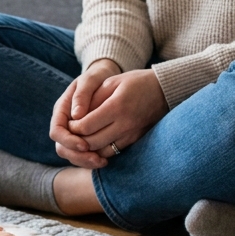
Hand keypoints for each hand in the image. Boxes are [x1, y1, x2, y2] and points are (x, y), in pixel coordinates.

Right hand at [50, 58, 121, 167]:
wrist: (106, 79)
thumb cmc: (97, 77)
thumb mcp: (90, 80)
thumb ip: (82, 95)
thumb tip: (76, 115)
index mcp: (62, 110)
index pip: (57, 131)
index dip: (68, 141)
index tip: (85, 145)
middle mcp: (65, 123)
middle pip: (62, 147)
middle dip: (77, 156)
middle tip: (97, 160)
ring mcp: (73, 132)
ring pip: (71, 154)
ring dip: (85, 161)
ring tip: (102, 162)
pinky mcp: (84, 138)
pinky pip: (83, 154)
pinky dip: (91, 159)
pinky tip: (105, 160)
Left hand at [51, 60, 167, 167]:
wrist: (164, 90)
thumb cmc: (135, 83)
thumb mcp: (111, 83)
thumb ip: (92, 99)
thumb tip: (74, 116)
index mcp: (116, 107)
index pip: (85, 126)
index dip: (72, 127)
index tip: (70, 122)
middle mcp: (125, 124)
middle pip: (91, 143)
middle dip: (77, 140)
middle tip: (72, 133)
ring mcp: (132, 135)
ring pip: (101, 152)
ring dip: (87, 149)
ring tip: (81, 138)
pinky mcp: (136, 141)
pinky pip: (113, 153)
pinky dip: (100, 151)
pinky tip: (95, 142)